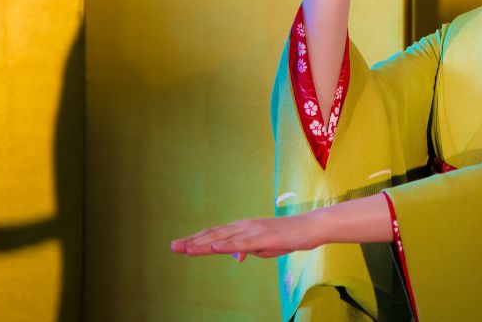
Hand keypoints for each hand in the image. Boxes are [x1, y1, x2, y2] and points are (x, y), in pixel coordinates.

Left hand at [170, 213, 320, 262]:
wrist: (308, 228)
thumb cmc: (287, 237)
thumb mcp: (264, 246)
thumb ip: (248, 249)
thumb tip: (236, 257)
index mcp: (242, 228)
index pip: (215, 234)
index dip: (196, 239)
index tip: (180, 245)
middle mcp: (244, 226)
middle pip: (213, 234)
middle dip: (192, 241)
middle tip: (173, 246)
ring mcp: (252, 231)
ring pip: (223, 239)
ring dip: (203, 244)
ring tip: (185, 248)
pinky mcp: (262, 238)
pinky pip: (241, 243)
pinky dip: (226, 247)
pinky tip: (213, 249)